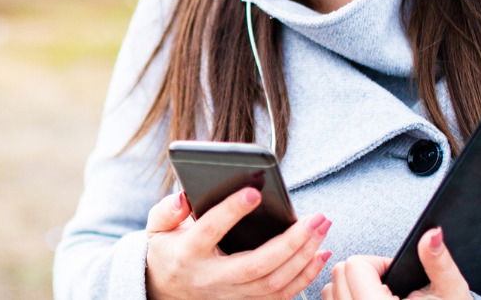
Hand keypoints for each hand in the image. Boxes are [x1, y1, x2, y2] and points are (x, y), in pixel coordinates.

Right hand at [145, 187, 332, 298]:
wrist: (163, 290)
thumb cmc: (168, 248)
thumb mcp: (157, 228)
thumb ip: (167, 210)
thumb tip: (184, 196)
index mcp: (188, 253)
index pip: (210, 231)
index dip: (231, 212)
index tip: (254, 191)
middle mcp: (212, 279)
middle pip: (256, 265)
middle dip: (291, 241)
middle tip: (317, 217)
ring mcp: (231, 295)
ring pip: (274, 283)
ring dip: (304, 257)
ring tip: (323, 228)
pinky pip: (281, 296)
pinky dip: (306, 276)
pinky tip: (321, 253)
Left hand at [321, 227, 469, 299]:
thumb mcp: (451, 293)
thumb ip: (439, 263)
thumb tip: (432, 234)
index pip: (355, 265)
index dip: (378, 263)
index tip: (395, 275)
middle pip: (339, 274)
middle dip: (363, 273)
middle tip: (389, 289)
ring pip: (329, 292)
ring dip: (349, 288)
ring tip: (377, 297)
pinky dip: (345, 299)